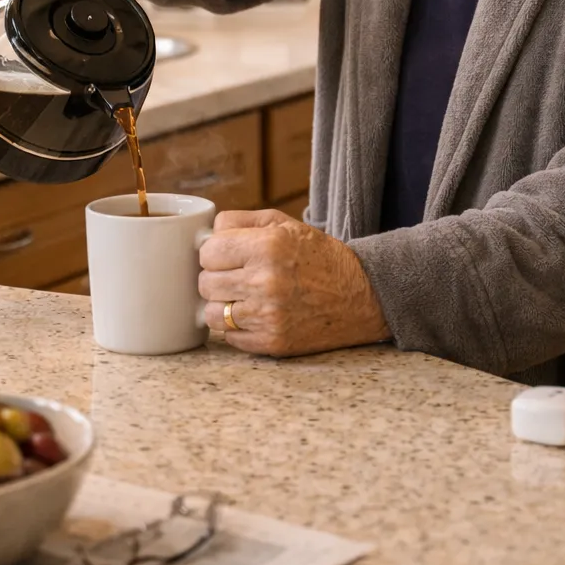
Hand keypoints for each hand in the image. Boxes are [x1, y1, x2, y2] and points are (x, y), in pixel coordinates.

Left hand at [198, 209, 389, 356]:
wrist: (361, 296)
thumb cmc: (319, 257)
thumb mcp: (284, 224)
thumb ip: (239, 221)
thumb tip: (204, 235)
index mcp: (268, 247)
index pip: (208, 251)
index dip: (215, 252)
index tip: (229, 255)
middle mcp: (266, 282)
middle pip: (205, 282)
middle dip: (217, 277)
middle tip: (239, 275)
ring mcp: (268, 316)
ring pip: (211, 313)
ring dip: (223, 304)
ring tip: (246, 296)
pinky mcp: (272, 342)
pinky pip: (228, 336)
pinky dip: (237, 327)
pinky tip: (258, 314)